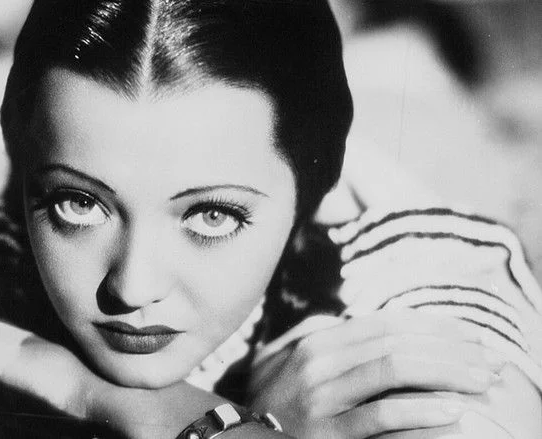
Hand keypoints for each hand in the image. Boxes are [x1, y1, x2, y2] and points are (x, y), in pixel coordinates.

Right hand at [248, 310, 505, 438]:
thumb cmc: (271, 402)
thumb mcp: (284, 359)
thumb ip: (315, 334)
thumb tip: (349, 318)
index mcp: (316, 340)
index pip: (388, 323)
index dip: (435, 326)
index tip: (472, 335)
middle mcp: (318, 360)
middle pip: (397, 342)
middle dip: (452, 349)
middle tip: (489, 363)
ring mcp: (321, 396)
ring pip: (394, 370)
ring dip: (447, 374)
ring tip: (481, 382)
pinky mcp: (328, 433)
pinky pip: (381, 417)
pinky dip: (421, 413)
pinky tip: (453, 412)